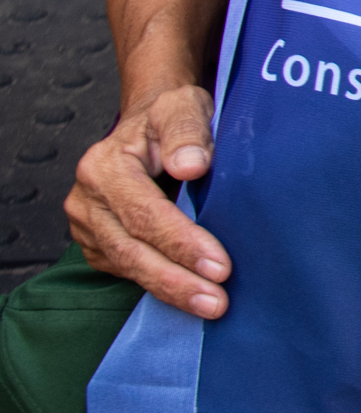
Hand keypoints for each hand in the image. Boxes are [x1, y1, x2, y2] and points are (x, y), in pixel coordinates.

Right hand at [66, 83, 233, 315]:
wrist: (151, 128)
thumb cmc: (170, 118)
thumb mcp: (183, 107)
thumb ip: (187, 132)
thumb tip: (191, 165)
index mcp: (105, 166)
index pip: (143, 213)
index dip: (181, 242)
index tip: (219, 265)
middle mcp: (88, 199)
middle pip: (130, 248)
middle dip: (175, 279)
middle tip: (217, 301)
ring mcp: (89, 225)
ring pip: (127, 265)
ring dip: (170, 290)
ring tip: (211, 305)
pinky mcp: (99, 243)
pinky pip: (126, 270)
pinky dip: (159, 285)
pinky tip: (190, 296)